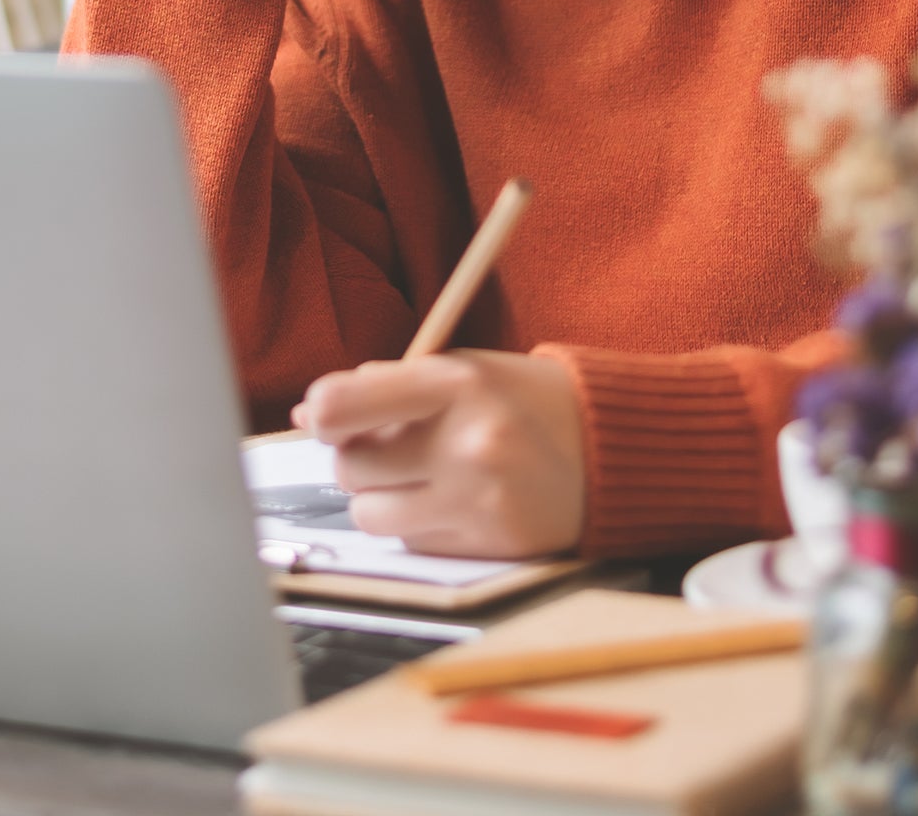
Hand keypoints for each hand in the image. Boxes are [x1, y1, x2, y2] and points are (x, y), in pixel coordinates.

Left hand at [293, 351, 584, 558]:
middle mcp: (465, 444)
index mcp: (454, 383)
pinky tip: (453, 500)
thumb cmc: (521, 400)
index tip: (326, 417)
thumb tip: (306, 417)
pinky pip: (413, 544)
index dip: (322, 415)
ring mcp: (479, 502)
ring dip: (380, 498)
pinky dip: (418, 524)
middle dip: (355, 457)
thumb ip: (383, 387)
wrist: (611, 449)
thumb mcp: (460, 369)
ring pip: (371, 515)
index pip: (343, 406)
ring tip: (418, 476)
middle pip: (350, 467)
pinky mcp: (490, 547)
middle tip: (387, 445)